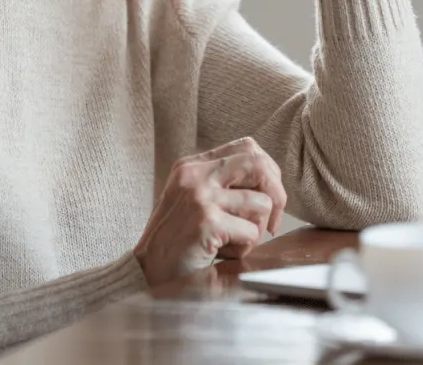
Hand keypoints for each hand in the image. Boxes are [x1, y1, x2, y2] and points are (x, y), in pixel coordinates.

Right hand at [133, 137, 287, 286]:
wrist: (146, 274)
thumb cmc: (177, 242)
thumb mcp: (194, 200)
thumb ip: (223, 183)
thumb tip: (271, 180)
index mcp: (191, 166)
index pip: (247, 148)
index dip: (268, 172)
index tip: (268, 198)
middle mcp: (195, 175)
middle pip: (258, 164)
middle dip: (276, 194)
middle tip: (272, 222)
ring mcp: (200, 196)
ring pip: (261, 203)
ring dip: (256, 231)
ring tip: (231, 244)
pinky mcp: (207, 222)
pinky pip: (252, 233)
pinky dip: (244, 250)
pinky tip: (221, 255)